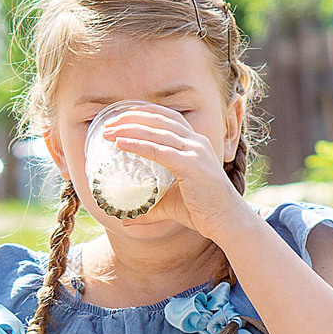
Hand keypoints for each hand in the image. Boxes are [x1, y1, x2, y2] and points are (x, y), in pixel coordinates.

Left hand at [100, 106, 247, 241]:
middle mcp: (196, 142)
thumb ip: (150, 207)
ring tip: (108, 133)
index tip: (119, 116)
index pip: (167, 118)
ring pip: (156, 132)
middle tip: (107, 125)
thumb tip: (126, 220)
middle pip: (159, 120)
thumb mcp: (171, 204)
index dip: (143, 112)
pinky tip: (121, 144)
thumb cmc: (202, 210)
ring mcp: (194, 152)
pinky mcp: (191, 165)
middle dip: (130, 118)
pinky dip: (138, 145)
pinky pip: (159, 151)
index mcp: (194, 144)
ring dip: (129, 129)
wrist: (226, 221)